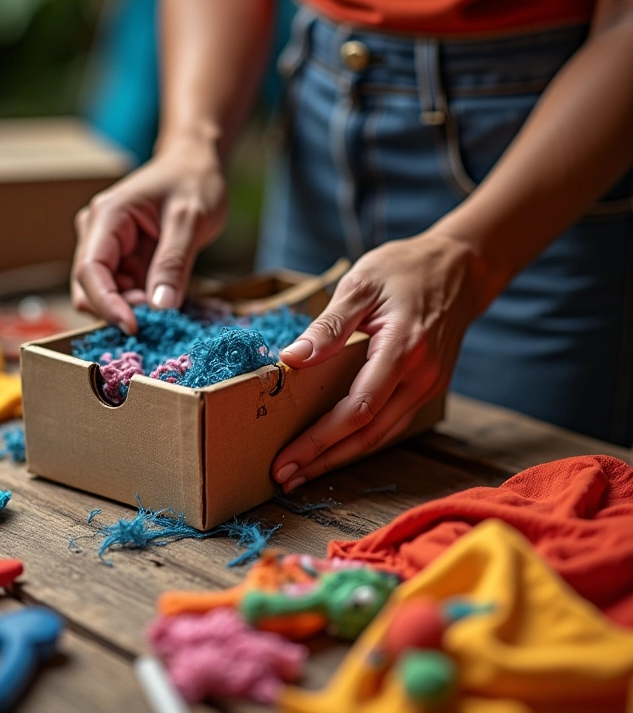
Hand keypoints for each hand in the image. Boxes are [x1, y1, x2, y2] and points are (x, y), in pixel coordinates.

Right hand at [71, 136, 226, 331]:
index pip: (90, 270)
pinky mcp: (123, 261)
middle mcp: (97, 233)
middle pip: (91, 288)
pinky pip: (124, 292)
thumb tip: (161, 307)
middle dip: (120, 309)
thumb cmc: (194, 182)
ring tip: (167, 301)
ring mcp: (108, 248)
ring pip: (106, 295)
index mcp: (107, 217)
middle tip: (160, 316)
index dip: (106, 305)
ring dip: (131, 308)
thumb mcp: (191, 219)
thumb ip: (174, 262)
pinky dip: (141, 303)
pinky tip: (166, 297)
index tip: (133, 328)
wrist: (196, 165)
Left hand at [272, 232, 487, 491]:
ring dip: (342, 457)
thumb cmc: (405, 269)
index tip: (286, 459)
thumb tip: (292, 358)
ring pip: (382, 435)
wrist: (460, 268)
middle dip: (325, 459)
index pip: (357, 409)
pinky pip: (393, 423)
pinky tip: (337, 447)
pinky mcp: (430, 387)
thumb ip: (329, 325)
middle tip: (286, 477)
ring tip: (304, 470)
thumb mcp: (362, 284)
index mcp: (402, 349)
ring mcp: (430, 385)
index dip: (319, 440)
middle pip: (368, 434)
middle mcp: (421, 376)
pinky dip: (363, 440)